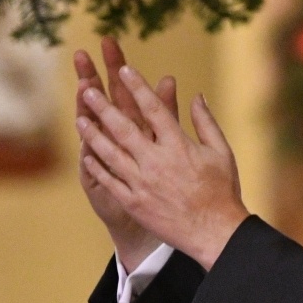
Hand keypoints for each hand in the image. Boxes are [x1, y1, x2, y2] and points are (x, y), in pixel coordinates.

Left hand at [77, 65, 247, 270]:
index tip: (124, 70)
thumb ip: (206, 122)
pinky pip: (110, 181)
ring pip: (111, 154)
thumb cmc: (222, 191)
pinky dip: (97, 167)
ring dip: (93, 135)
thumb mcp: (222, 152)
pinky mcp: (134, 202)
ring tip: (80, 119)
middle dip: (104, 107)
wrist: (214, 232)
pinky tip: (86, 155)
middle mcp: (157, 162)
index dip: (138, 87)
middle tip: (87, 90)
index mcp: (179, 146)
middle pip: (124, 128)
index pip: (154, 109)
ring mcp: (143, 183)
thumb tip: (196, 95)